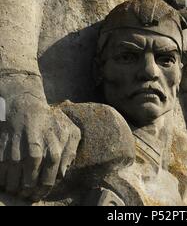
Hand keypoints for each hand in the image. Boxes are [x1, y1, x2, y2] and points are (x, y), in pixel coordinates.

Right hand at [0, 75, 80, 200]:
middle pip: (30, 185)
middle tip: (28, 191)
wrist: (25, 105)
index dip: (43, 190)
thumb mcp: (68, 130)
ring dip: (15, 187)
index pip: (47, 181)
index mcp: (53, 150)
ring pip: (14, 183)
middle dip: (29, 191)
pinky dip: (4, 179)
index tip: (40, 190)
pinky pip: (1, 174)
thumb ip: (71, 151)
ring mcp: (17, 153)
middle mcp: (35, 153)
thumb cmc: (49, 120)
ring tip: (18, 187)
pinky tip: (8, 177)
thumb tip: (63, 173)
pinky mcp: (2, 151)